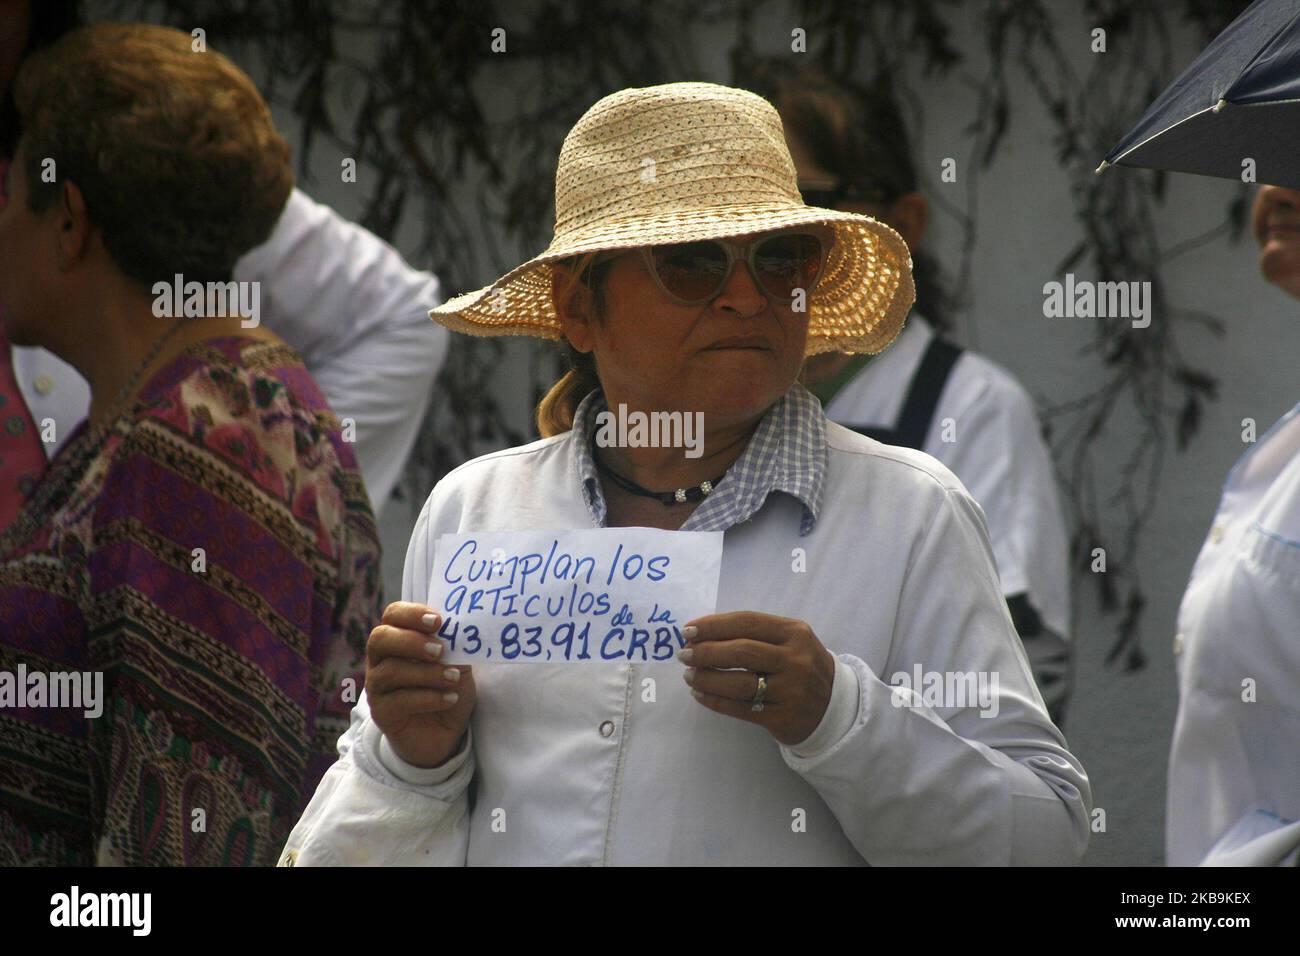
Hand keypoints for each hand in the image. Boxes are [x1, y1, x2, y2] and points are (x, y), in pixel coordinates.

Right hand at [365, 602, 475, 767]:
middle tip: (439, 650)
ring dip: (426, 673)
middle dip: (411, 642)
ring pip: (390, 671)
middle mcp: (380, 659)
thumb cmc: (448, 688)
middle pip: (380, 639)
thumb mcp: (457, 662)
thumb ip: (455, 646)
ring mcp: (377, 686)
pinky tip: (449, 699)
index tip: (438, 621)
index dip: (411, 614)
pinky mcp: (382, 713)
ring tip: (452, 678)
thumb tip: (461, 629)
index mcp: (398, 638)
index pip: (392, 614)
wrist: (446, 731)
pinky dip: (428, 698)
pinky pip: (398, 701)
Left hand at [680, 611, 834, 746]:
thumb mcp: (789, 641)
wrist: (833, 706)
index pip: (747, 622)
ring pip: (739, 683)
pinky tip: (700, 694)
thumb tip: (701, 634)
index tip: (688, 630)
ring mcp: (791, 690)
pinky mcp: (783, 717)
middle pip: (741, 652)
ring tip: (689, 675)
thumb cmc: (799, 666)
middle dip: (706, 652)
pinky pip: (741, 708)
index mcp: (795, 633)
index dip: (714, 625)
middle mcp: (795, 659)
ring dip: (707, 678)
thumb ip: (754, 634)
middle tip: (684, 654)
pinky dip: (715, 701)